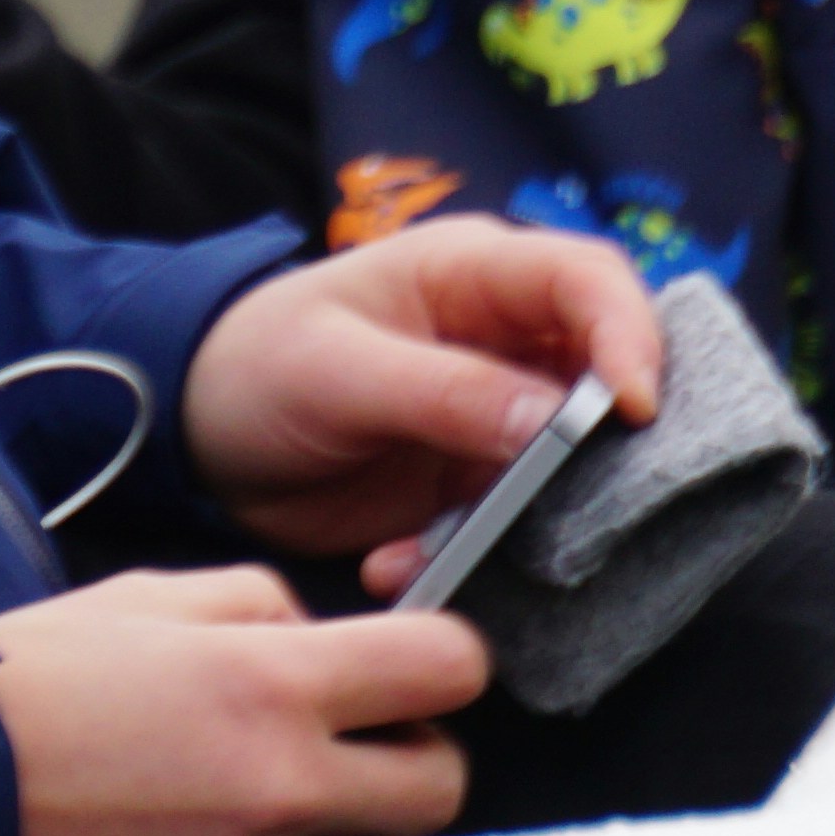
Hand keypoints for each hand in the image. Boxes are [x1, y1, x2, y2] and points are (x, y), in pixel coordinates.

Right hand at [0, 567, 488, 835]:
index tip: (421, 651)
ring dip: (353, 796)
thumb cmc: (44, 674)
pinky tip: (227, 798)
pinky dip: (288, 833)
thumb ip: (263, 603)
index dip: (447, 651)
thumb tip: (323, 634)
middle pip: (443, 785)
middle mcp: (280, 778)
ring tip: (282, 760)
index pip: (444, 671)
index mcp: (269, 681)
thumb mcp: (157, 594)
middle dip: (424, 746)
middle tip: (374, 721)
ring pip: (370, 834)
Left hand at [188, 219, 663, 571]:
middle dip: (609, 445)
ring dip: (532, 517)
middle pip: (607, 375)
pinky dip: (474, 552)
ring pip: (574, 464)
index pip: (590, 281)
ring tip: (454, 542)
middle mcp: (504, 339)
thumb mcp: (338, 369)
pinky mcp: (476, 482)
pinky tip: (400, 562)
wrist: (199, 436)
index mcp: (473, 273)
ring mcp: (497, 415)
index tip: (635, 412)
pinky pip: (515, 522)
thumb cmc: (258, 362)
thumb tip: (553, 423)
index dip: (630, 337)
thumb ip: (444, 391)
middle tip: (584, 504)